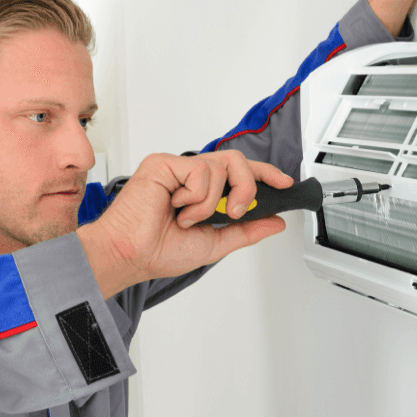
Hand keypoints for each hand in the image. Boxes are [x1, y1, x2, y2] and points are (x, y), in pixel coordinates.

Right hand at [76, 151, 292, 295]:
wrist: (131, 254)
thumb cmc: (159, 251)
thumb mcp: (216, 244)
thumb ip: (246, 231)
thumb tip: (275, 222)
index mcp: (202, 192)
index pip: (239, 173)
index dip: (264, 174)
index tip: (284, 184)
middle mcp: (191, 177)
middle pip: (236, 162)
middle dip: (246, 186)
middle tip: (236, 211)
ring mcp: (177, 168)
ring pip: (221, 166)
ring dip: (209, 202)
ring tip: (187, 218)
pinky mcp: (164, 163)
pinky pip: (200, 170)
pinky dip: (194, 197)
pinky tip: (174, 207)